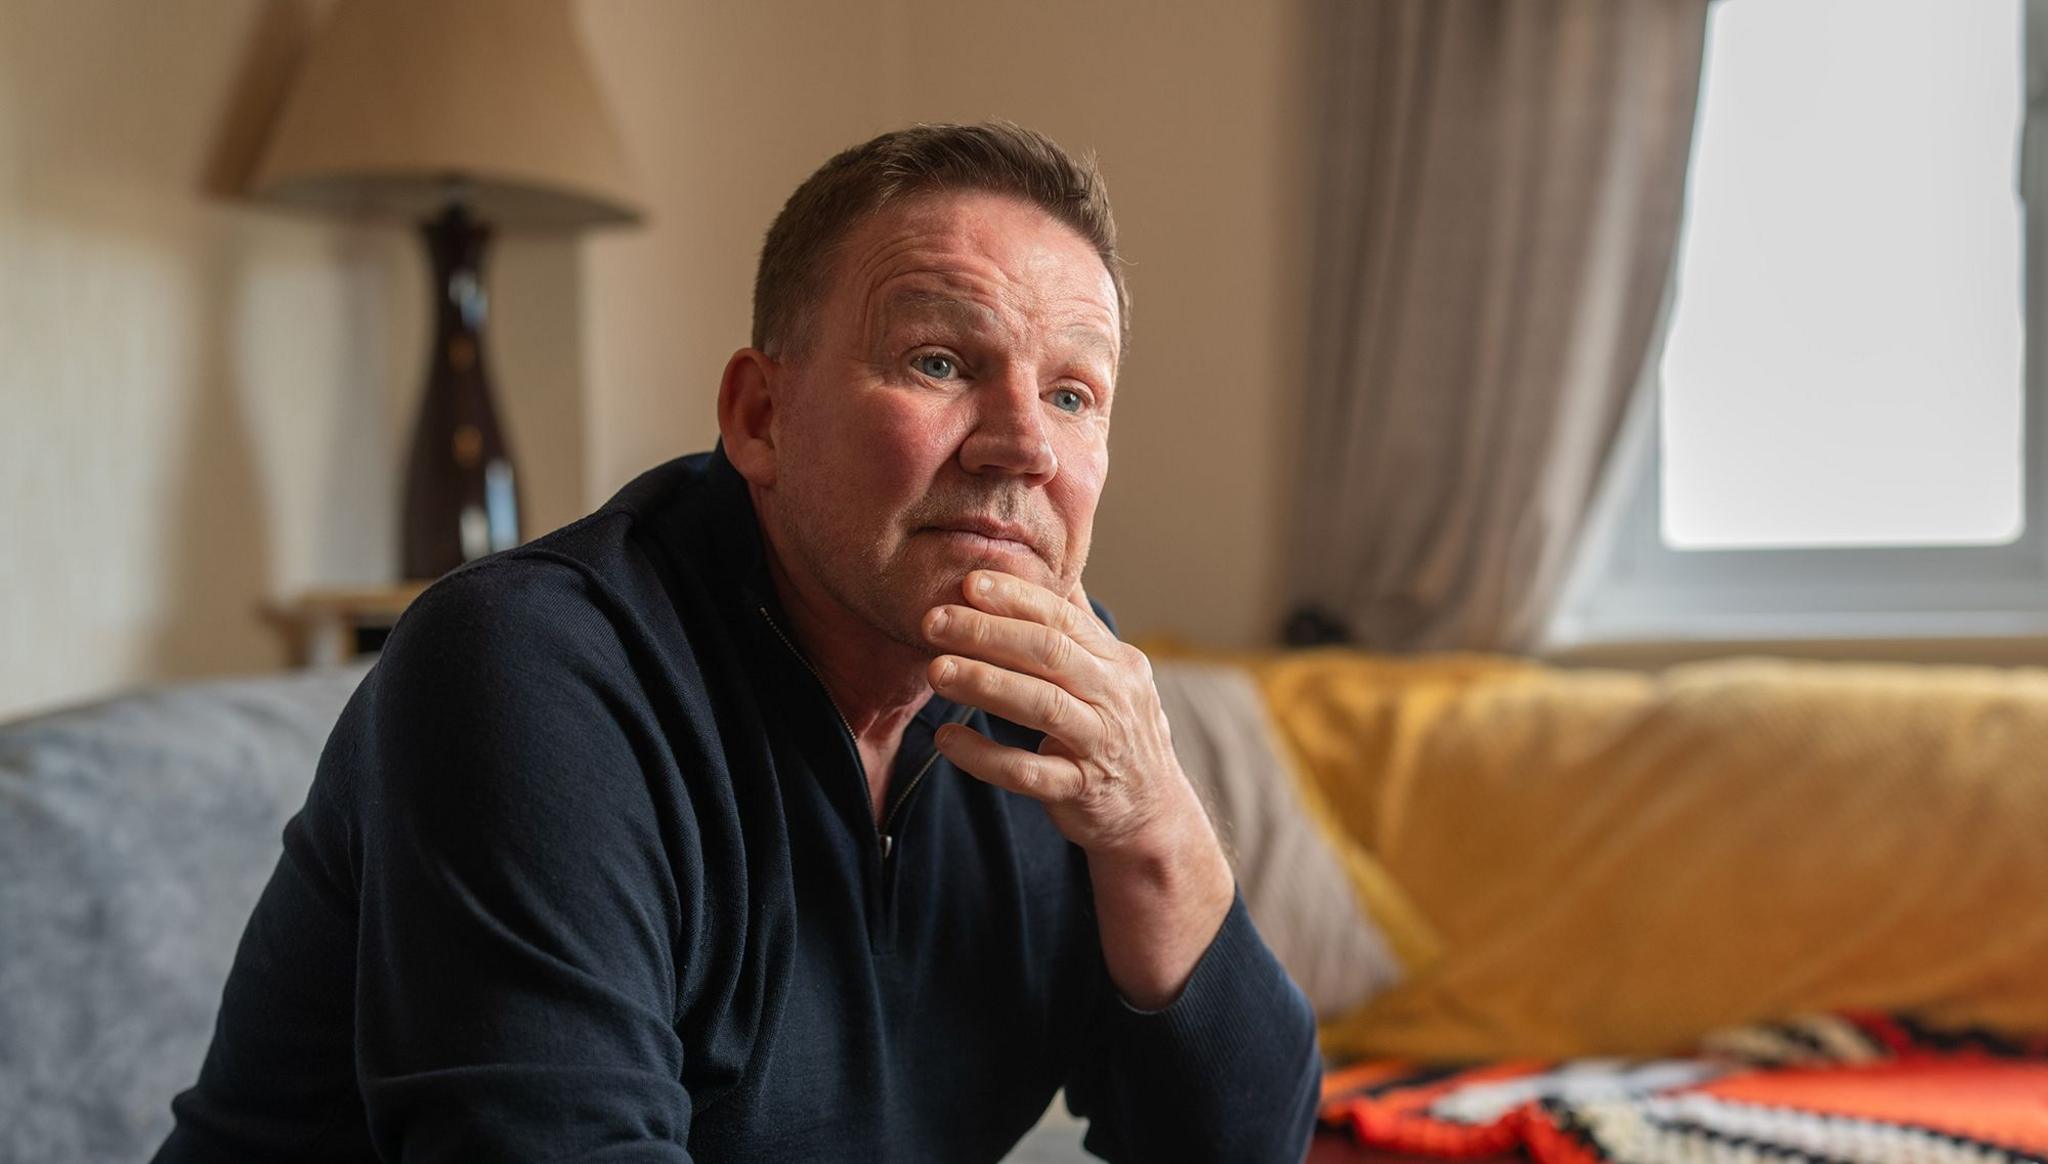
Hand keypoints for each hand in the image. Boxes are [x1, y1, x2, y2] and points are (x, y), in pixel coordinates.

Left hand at [924, 569, 1234, 1007]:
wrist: (1152, 813)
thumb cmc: (1116, 731)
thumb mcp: (1110, 675)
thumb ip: (1078, 625)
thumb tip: (1053, 564)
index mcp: (1117, 662)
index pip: (1063, 618)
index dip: (1016, 597)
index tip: (968, 583)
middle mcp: (1115, 697)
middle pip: (1050, 653)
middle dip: (988, 633)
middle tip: (933, 621)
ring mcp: (1101, 745)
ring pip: (1042, 706)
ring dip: (985, 683)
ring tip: (936, 670)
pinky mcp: (1082, 791)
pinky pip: (1029, 773)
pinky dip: (985, 756)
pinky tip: (948, 738)